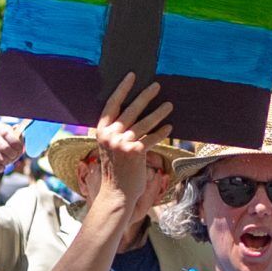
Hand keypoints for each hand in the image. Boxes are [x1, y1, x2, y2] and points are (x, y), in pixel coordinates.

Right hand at [0, 120, 28, 184]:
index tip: (19, 148)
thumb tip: (21, 134)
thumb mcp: (16, 143)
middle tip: (13, 156)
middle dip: (12, 155)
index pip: (9, 134)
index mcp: (2, 130)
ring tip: (6, 160)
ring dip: (6, 162)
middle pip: (6, 148)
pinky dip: (1, 168)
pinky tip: (0, 165)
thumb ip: (20, 138)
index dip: (16, 144)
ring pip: (1, 158)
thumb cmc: (8, 149)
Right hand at [89, 74, 170, 207]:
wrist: (117, 193)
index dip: (122, 89)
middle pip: (131, 109)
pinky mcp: (136, 152)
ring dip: (159, 112)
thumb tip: (133, 114)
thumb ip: (116, 132)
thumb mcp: (109, 148)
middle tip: (157, 86)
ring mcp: (122, 143)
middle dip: (145, 96)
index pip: (112, 104)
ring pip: (144, 123)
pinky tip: (169, 128)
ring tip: (170, 105)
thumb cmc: (116, 170)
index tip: (132, 76)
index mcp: (101, 130)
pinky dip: (161, 133)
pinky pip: (152, 138)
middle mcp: (110, 135)